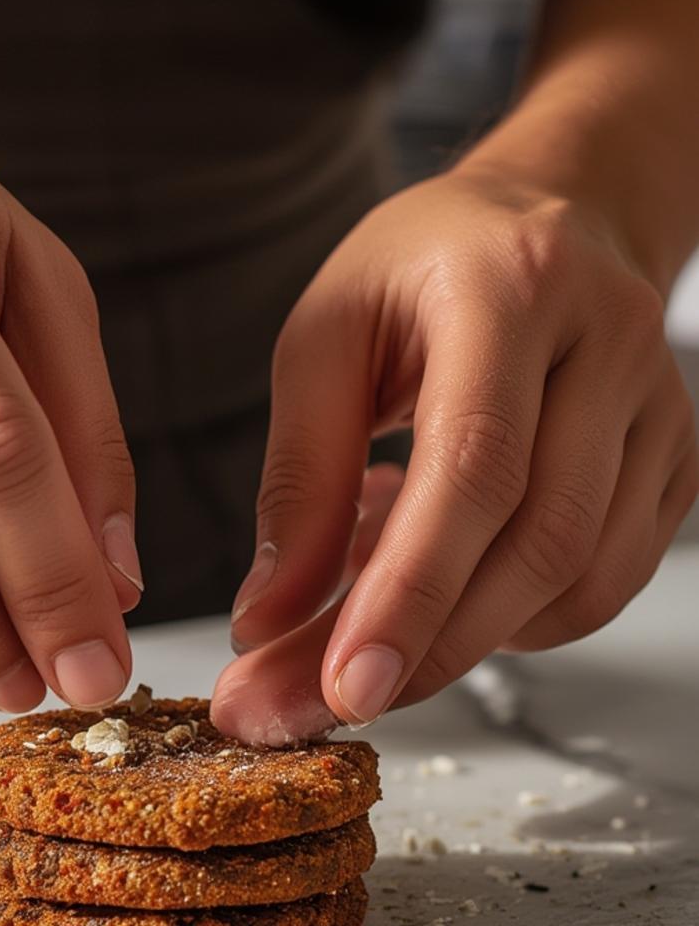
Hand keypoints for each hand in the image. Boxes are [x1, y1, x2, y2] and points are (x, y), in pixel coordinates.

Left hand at [214, 168, 697, 743]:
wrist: (546, 219)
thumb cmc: (421, 276)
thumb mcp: (325, 342)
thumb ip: (297, 481)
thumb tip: (268, 623)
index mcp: (510, 290)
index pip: (474, 467)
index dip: (410, 593)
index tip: (343, 688)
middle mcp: (609, 344)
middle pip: (539, 542)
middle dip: (428, 648)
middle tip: (325, 706)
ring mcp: (659, 408)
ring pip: (580, 579)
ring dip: (468, 642)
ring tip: (376, 624)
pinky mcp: (675, 463)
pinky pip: (603, 583)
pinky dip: (517, 620)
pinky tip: (453, 589)